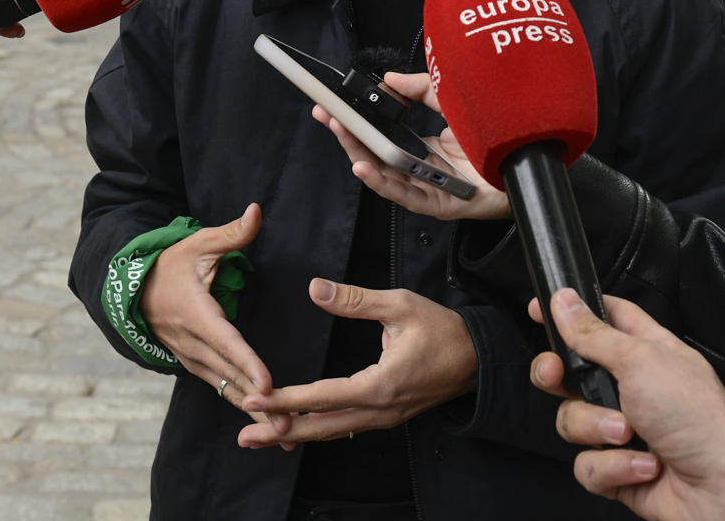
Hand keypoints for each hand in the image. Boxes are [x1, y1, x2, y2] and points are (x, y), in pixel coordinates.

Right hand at [139, 204, 292, 442]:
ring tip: (283, 435)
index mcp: (197, 315)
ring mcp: (192, 358)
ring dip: (253, 412)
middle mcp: (193, 343)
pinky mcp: (195, 365)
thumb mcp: (198, 244)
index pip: (227, 342)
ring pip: (226, 388)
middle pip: (231, 375)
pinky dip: (241, 405)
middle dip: (259, 401)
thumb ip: (232, 234)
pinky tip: (264, 425)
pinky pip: (221, 387)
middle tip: (289, 424)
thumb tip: (257, 211)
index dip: (248, 363)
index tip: (269, 386)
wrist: (131, 291)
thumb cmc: (170, 264)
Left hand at [238, 279, 477, 447]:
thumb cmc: (443, 330)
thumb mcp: (400, 305)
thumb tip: (315, 288)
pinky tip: (299, 427)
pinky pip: (346, 427)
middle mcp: (379, 410)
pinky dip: (318, 428)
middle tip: (244, 436)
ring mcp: (384, 418)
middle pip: (322, 427)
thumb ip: (354, 299)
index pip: (323, 396)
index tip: (255, 399)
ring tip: (259, 436)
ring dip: (296, 433)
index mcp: (380, 385)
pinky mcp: (387, 416)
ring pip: (332, 431)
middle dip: (280, 431)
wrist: (480, 358)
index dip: (286, 399)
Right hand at [310, 72, 508, 221]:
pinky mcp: (444, 204)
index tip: (332, 107)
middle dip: (348, 136)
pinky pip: (408, 196)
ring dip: (359, 157)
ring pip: (386, 177)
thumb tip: (388, 79)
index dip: (355, 124)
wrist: (533, 158)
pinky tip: (366, 167)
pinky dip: (384, 183)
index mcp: (423, 149)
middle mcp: (423, 170)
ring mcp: (432, 188)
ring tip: (342, 136)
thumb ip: (420, 90)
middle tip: (328, 116)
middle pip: (376, 158)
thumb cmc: (499, 135)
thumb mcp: (452, 101)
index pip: (380, 139)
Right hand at [530, 289, 724, 520]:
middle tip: (559, 376)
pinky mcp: (619, 470)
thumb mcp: (642, 360)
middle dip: (558, 376)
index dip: (569, 312)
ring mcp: (623, 430)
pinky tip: (643, 465)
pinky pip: (587, 465)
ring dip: (598, 428)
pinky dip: (613, 467)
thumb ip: (595, 334)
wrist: (724, 487)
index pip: (600, 318)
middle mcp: (630, 388)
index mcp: (644, 350)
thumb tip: (564, 302)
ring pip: (572, 422)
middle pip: (571, 373)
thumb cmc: (701, 418)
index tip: (539, 309)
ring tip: (631, 433)